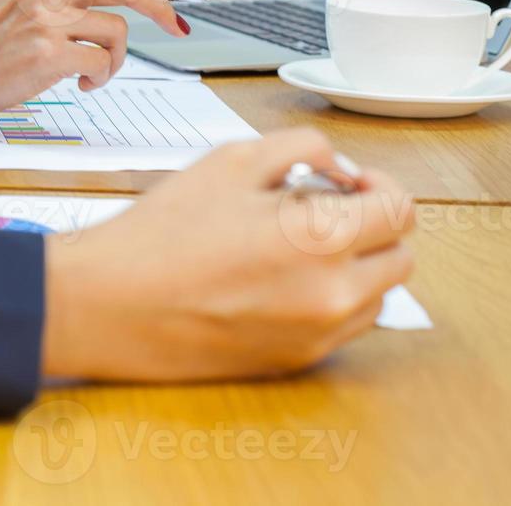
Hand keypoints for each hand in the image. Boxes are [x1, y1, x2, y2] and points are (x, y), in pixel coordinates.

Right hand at [42, 130, 415, 381]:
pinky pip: (345, 326)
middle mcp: (332, 294)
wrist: (109, 303)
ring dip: (357, 265)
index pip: (400, 210)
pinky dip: (331, 298)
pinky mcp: (298, 360)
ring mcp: (319, 334)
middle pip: (401, 256)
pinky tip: (279, 280)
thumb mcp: (228, 161)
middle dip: (373, 226)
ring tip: (296, 247)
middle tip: (324, 210)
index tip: (348, 182)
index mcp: (319, 238)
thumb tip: (339, 167)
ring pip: (379, 294)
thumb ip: (300, 149)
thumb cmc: (160, 232)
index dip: (377, 185)